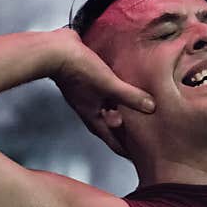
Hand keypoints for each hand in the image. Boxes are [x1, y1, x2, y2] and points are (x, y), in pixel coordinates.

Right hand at [49, 28, 154, 156]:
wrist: (55, 49)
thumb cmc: (77, 70)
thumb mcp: (109, 85)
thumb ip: (130, 97)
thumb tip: (151, 107)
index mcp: (93, 117)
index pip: (112, 140)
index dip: (125, 149)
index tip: (138, 156)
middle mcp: (90, 108)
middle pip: (112, 124)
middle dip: (127, 130)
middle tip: (144, 133)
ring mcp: (88, 94)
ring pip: (110, 107)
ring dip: (123, 109)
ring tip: (140, 110)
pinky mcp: (89, 80)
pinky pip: (107, 91)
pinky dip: (118, 92)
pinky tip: (126, 86)